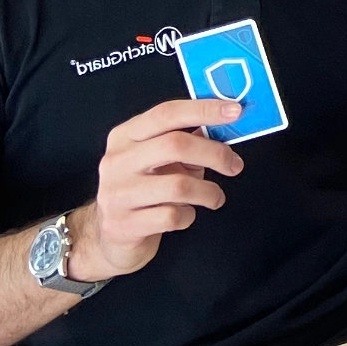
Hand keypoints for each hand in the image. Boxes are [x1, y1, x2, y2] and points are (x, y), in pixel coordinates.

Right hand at [67, 98, 246, 282]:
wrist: (111, 235)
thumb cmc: (144, 190)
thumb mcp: (159, 160)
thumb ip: (186, 140)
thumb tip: (225, 123)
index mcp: (125, 136)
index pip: (166, 113)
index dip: (203, 109)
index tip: (235, 110)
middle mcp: (117, 161)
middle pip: (175, 145)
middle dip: (215, 153)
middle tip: (235, 165)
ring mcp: (117, 194)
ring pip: (179, 185)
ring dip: (208, 191)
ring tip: (215, 197)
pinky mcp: (124, 225)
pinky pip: (172, 216)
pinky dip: (189, 215)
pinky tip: (185, 214)